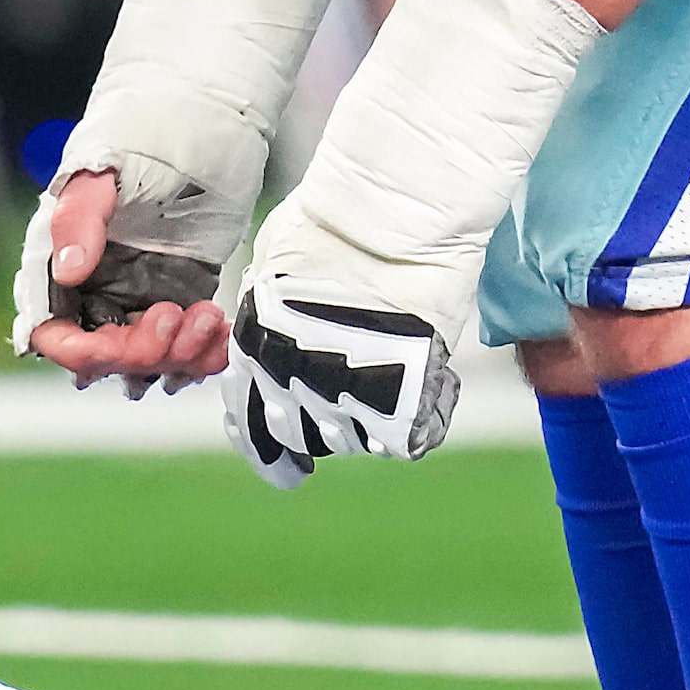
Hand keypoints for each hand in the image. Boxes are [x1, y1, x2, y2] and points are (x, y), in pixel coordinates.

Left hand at [217, 193, 469, 489]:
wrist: (390, 221)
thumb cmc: (333, 225)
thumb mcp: (274, 265)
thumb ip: (268, 314)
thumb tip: (269, 334)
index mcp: (253, 355)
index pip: (250, 426)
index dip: (267, 448)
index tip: (287, 468)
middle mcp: (287, 387)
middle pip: (304, 435)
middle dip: (326, 425)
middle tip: (356, 404)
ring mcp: (339, 401)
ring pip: (356, 439)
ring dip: (374, 416)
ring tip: (403, 367)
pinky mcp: (394, 409)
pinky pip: (409, 439)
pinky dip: (428, 416)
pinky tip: (439, 381)